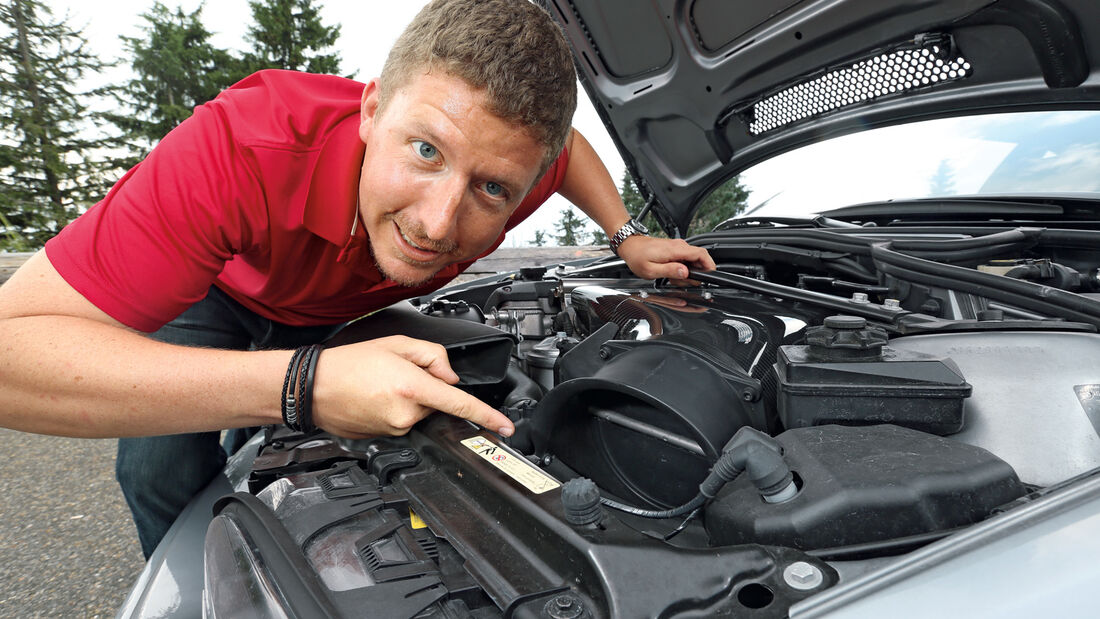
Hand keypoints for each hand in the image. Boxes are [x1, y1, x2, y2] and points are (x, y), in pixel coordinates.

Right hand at [309, 335, 513, 438]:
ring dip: (410, 398)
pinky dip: (396, 408)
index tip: (505, 427)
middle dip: (427, 388)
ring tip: (381, 384)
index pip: (460, 405)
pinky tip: (375, 397)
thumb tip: (450, 377)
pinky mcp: (385, 437)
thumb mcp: (397, 344)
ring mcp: (395, 429)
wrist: (312, 386)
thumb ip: (433, 356)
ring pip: (419, 413)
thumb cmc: (348, 363)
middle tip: (398, 373)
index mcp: (412, 388)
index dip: (487, 417)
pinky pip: (403, 421)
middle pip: (437, 404)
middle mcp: (406, 414)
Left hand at [616, 235, 716, 283]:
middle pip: (700, 258)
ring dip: (689, 272)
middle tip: (685, 282)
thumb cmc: (637, 256)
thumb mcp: (651, 270)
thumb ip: (670, 271)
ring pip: (693, 260)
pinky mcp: (675, 249)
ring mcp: (677, 247)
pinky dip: (683, 268)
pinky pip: (686, 259)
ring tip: (674, 278)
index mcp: (675, 250)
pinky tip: (672, 273)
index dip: (710, 265)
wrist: (630, 245)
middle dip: (697, 273)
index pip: (701, 254)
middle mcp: (679, 246)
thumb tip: (685, 273)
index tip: (711, 276)